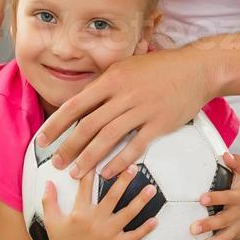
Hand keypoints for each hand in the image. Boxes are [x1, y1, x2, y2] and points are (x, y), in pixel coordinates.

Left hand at [34, 46, 212, 180]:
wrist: (196, 69)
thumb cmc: (160, 67)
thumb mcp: (127, 67)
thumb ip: (105, 83)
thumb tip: (82, 100)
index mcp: (111, 79)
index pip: (76, 104)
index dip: (56, 124)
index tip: (43, 139)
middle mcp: (123, 94)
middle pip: (88, 124)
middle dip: (68, 146)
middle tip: (56, 163)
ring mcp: (142, 109)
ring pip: (108, 138)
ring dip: (89, 158)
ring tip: (76, 173)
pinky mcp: (159, 124)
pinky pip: (135, 146)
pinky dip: (119, 162)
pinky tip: (107, 173)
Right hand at [40, 164, 159, 239]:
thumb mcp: (51, 220)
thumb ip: (49, 200)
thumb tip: (48, 181)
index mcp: (80, 212)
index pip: (86, 185)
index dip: (91, 169)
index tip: (99, 155)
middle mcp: (96, 220)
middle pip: (113, 196)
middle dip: (124, 180)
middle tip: (133, 166)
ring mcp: (107, 233)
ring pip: (127, 214)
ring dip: (140, 201)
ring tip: (151, 188)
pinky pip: (133, 237)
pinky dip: (145, 230)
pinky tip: (155, 220)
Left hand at [191, 151, 239, 239]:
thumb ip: (237, 163)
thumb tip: (226, 154)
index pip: (228, 198)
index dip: (216, 198)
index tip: (202, 198)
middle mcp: (239, 215)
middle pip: (223, 221)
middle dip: (209, 225)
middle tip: (193, 228)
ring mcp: (237, 228)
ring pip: (223, 238)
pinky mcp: (234, 237)